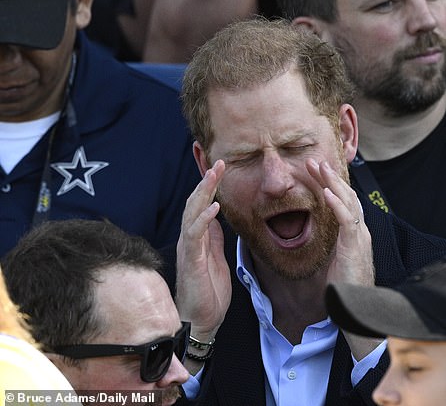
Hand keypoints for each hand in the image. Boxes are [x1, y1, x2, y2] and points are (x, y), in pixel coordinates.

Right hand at [175, 160, 230, 339]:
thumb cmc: (208, 291)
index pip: (201, 205)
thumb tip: (216, 218)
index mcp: (197, 238)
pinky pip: (195, 235)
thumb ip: (214, 238)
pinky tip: (214, 207)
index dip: (209, 186)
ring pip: (191, 212)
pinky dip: (203, 219)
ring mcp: (189, 248)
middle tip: (219, 162)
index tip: (220, 167)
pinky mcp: (192, 261)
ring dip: (204, 192)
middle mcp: (190, 239)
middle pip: (194, 203)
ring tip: (214, 174)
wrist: (201, 320)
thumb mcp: (216, 258)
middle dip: (206, 181)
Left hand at [306, 159, 374, 287]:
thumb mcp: (338, 257)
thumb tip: (326, 232)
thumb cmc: (347, 284)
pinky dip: (337, 204)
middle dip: (330, 177)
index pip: (344, 201)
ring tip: (321, 168)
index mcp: (355, 232)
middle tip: (314, 161)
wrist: (357, 304)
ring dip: (333, 183)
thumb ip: (336, 241)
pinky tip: (327, 193)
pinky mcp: (355, 245)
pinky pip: (347, 220)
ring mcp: (359, 236)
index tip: (315, 171)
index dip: (330, 184)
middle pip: (347, 196)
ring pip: (349, 202)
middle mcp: (360, 230)